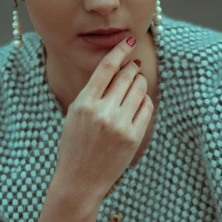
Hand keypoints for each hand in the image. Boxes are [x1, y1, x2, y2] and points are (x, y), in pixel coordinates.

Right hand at [54, 36, 152, 202]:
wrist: (80, 180)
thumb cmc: (75, 146)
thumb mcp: (75, 115)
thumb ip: (93, 93)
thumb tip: (118, 70)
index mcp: (84, 103)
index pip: (106, 67)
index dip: (120, 50)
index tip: (130, 41)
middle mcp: (102, 112)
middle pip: (126, 76)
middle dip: (132, 68)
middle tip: (134, 65)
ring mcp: (119, 125)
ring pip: (139, 90)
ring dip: (140, 82)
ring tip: (137, 82)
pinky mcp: (133, 137)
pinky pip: (146, 108)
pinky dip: (145, 100)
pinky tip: (140, 101)